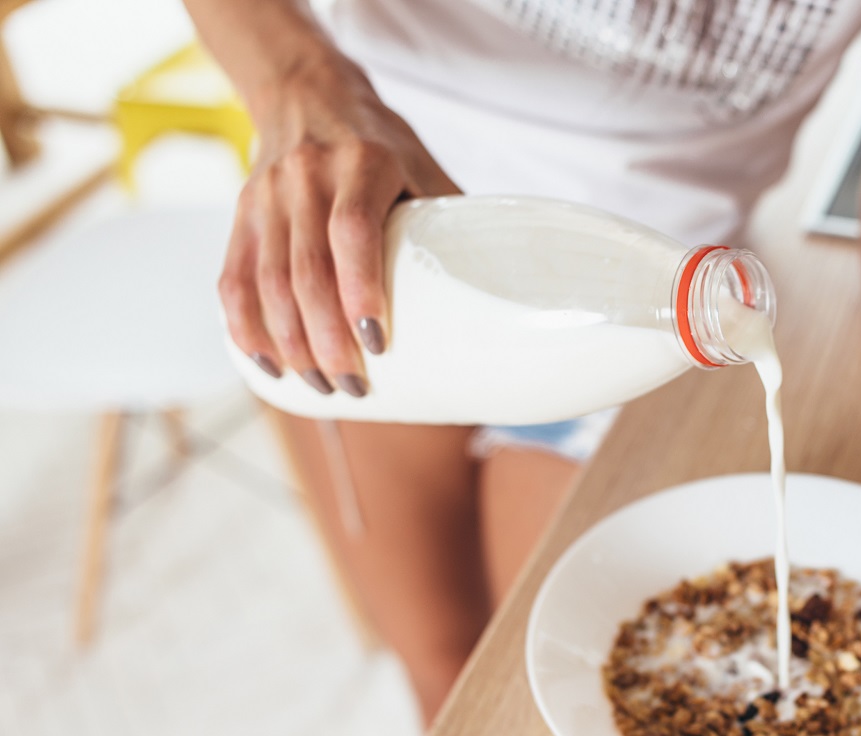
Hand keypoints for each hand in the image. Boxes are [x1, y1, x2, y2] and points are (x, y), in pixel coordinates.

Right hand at [221, 56, 458, 395]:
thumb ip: (449, 220)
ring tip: (319, 385)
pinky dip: (243, 324)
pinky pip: (232, 275)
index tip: (377, 343)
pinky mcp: (241, 212)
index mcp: (362, 163)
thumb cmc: (382, 144)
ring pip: (266, 281)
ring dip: (289, 344)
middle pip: (306, 271)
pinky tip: (266, 361)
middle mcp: (308, 176)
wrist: (308, 92)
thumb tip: (497, 293)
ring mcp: (267, 195)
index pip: (352, 231)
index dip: (361, 290)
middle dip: (326, 340)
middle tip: (353, 387)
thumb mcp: (422, 166)